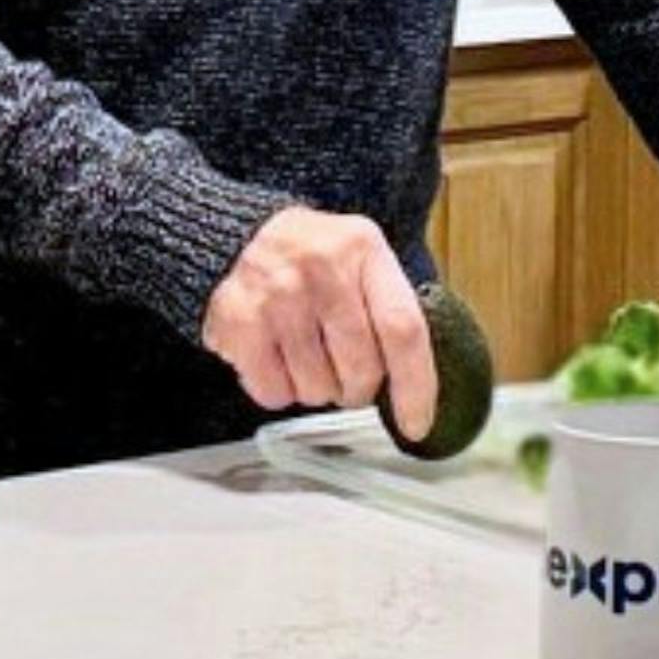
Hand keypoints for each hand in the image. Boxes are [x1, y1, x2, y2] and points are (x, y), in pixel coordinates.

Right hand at [201, 209, 434, 439]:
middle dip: (360, 390)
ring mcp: (277, 295)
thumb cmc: (315, 257)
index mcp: (364, 249)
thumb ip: (393, 307)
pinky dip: (281, 391)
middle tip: (350, 377)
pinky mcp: (239, 321)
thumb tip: (419, 387)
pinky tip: (279, 361)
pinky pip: (274, 393)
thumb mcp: (364, 257)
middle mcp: (322, 268)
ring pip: (317, 388)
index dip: (415, 386)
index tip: (416, 424)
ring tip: (309, 357)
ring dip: (319, 389)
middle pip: (362, 368)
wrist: (241, 233)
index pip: (403, 330)